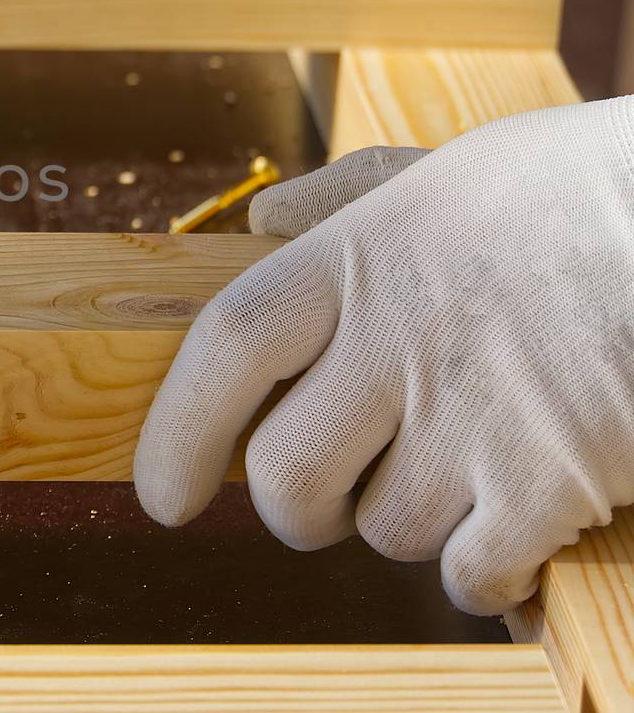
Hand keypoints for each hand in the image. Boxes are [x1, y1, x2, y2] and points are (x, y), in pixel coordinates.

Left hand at [134, 99, 633, 614]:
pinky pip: (470, 574)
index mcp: (361, 255)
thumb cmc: (582, 197)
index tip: (163, 493)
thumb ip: (348, 195)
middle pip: (285, 475)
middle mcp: (401, 336)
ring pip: (383, 531)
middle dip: (294, 509)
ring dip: (405, 523)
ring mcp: (476, 413)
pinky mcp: (553, 480)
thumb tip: (261, 221)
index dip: (178, 428)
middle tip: (323, 500)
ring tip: (460, 467)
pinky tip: (511, 524)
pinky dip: (480, 572)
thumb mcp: (454, 171)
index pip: (228, 344)